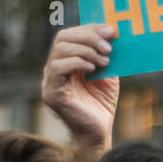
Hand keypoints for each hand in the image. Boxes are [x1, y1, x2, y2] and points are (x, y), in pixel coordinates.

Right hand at [40, 24, 119, 146]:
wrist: (98, 132)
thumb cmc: (101, 105)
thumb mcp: (107, 75)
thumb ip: (106, 56)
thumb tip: (113, 33)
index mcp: (65, 62)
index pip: (71, 35)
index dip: (90, 28)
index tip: (111, 30)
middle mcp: (54, 68)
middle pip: (62, 38)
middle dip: (88, 37)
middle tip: (108, 47)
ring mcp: (50, 80)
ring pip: (60, 50)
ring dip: (85, 50)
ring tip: (104, 60)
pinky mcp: (51, 93)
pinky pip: (57, 68)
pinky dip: (76, 62)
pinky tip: (92, 68)